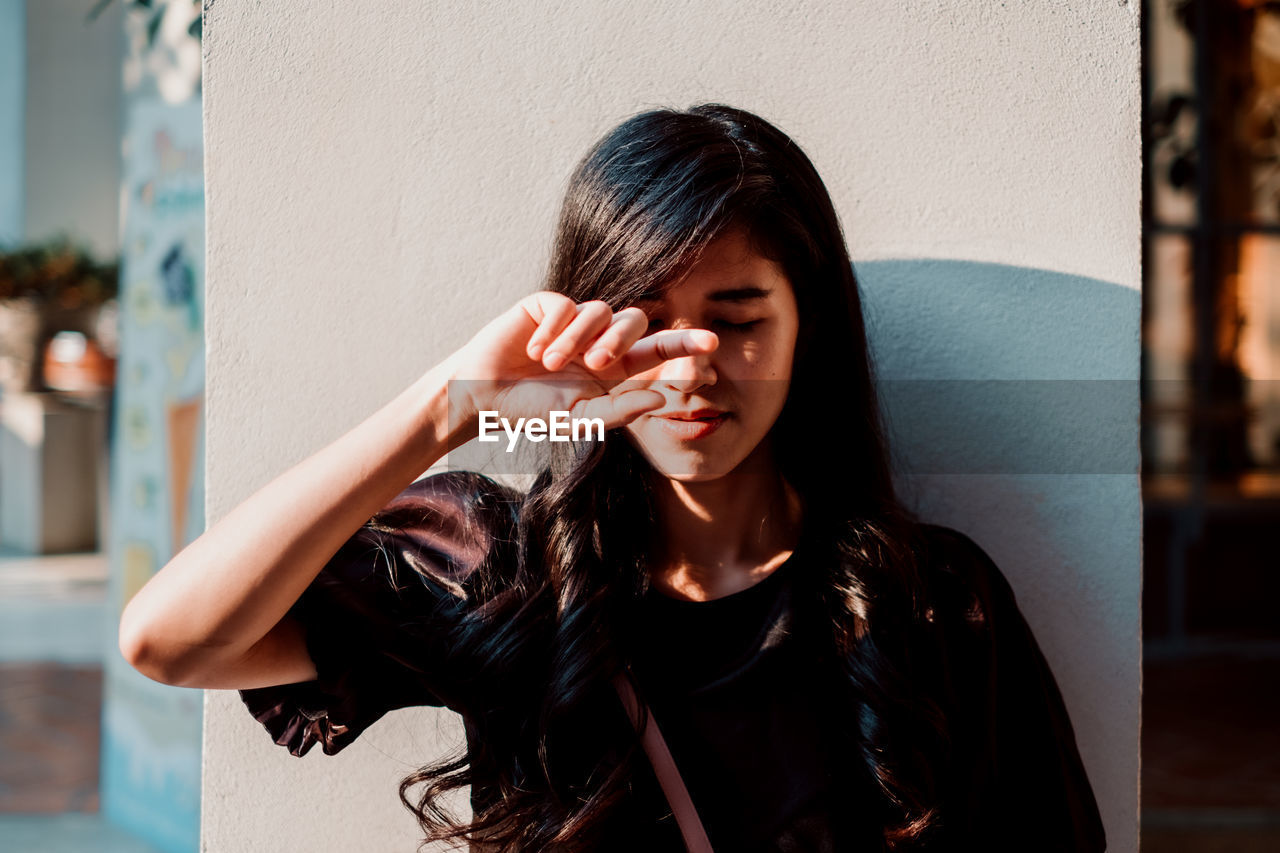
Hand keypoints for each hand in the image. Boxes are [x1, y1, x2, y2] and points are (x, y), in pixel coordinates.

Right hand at [445, 291, 717, 437]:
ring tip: (549, 363)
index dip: (684, 345)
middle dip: (621, 339)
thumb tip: (660, 396)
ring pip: (601, 311)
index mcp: (613, 369)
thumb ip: (619, 411)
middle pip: (635, 322)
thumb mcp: (578, 419)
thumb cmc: (531, 411)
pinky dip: (554, 328)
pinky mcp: (546, 306)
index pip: (656, 351)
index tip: (713, 342)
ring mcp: (573, 321)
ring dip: (578, 338)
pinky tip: (534, 348)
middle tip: (599, 361)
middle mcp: (598, 340)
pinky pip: (566, 304)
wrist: (481, 396)